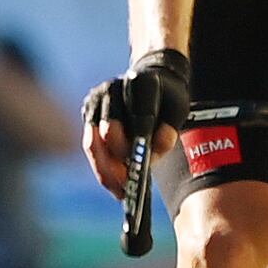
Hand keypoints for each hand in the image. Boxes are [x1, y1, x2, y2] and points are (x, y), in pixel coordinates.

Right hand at [82, 45, 190, 195]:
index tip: (141, 168)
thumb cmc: (168, 97)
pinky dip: (100, 166)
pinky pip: (90, 144)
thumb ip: (170, 129)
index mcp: (141, 83)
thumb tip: (156, 147)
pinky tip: (112, 184)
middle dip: (118, 161)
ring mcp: (97, 98)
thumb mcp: (179, 109)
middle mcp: (113, 88)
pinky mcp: (88, 110)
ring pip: (94, 142)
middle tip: (129, 184)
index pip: (139, 116)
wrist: (152, 75)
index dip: (138, 144)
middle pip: (109, 131)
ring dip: (105, 170)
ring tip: (120, 192)